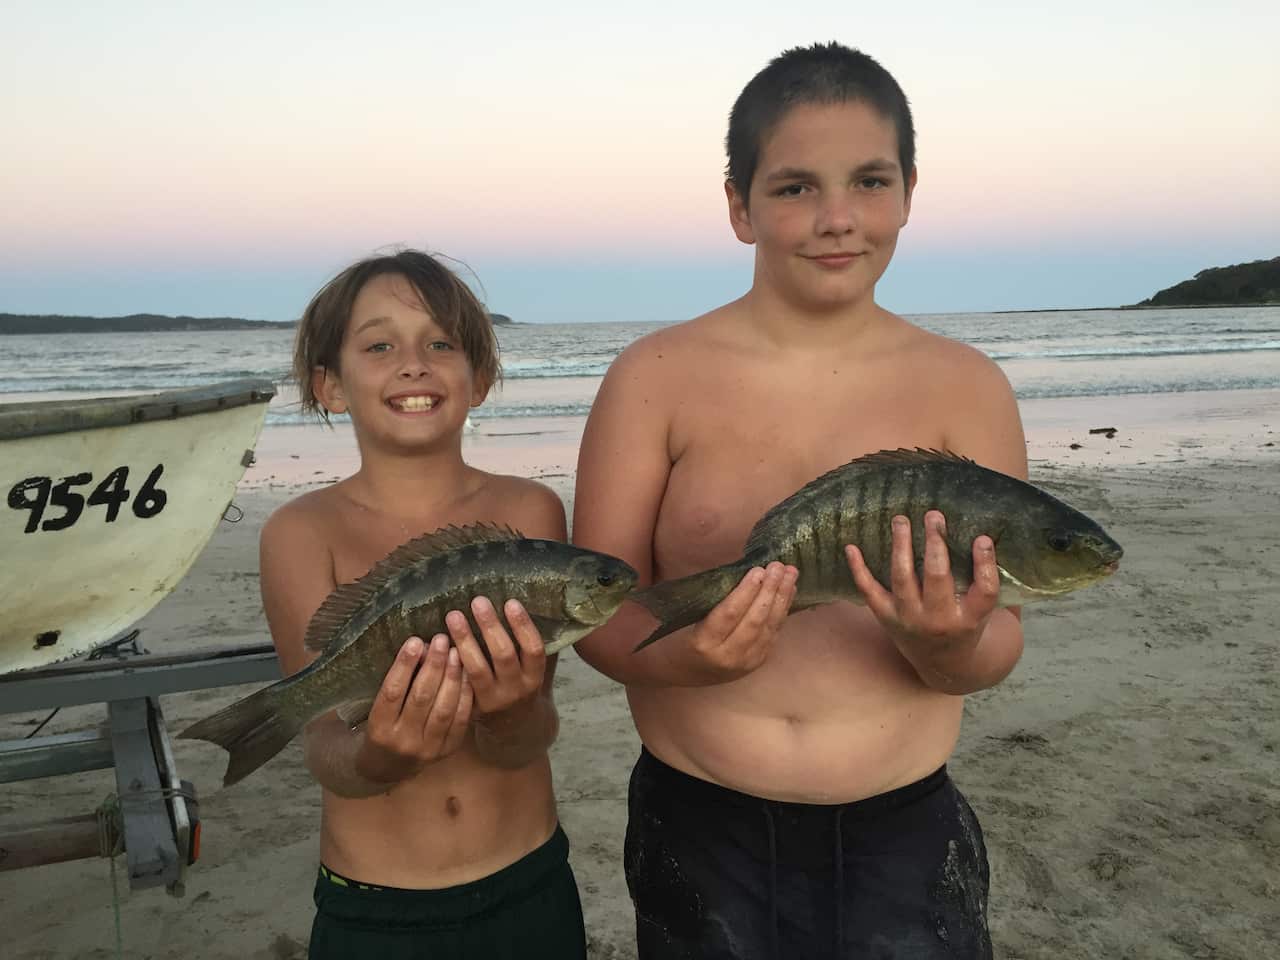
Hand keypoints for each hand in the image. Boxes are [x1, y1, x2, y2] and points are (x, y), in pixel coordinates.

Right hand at [354, 635, 472, 783]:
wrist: (388, 768)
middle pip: (420, 699)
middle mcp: (402, 741)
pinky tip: (467, 675)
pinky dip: (465, 696)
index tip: (415, 641)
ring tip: (456, 652)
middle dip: (433, 666)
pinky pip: (459, 721)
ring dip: (452, 678)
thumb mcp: (380, 706)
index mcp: (379, 728)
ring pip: (443, 709)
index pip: (392, 692)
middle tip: (442, 640)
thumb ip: (398, 681)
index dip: (404, 665)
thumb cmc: (383, 727)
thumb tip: (422, 647)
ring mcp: (426, 749)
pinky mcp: (446, 751)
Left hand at [449, 597, 546, 715]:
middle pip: (503, 656)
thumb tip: (532, 604)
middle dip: (490, 627)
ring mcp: (492, 700)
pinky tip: (438, 642)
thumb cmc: (524, 684)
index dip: (523, 626)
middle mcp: (516, 689)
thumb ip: (531, 646)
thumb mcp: (535, 669)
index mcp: (534, 676)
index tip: (511, 602)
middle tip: (478, 601)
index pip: (533, 649)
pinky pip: (458, 682)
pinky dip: (448, 661)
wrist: (515, 728)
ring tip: (453, 616)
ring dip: (464, 641)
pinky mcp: (471, 706)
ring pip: (476, 669)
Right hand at [681, 561, 798, 683]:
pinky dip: (782, 611)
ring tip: (790, 574)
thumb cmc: (683, 636)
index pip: (729, 614)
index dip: (746, 592)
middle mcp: (727, 655)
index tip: (758, 569)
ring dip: (782, 598)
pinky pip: (773, 634)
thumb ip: (716, 600)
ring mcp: (745, 662)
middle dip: (769, 591)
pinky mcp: (758, 662)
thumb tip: (748, 573)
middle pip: (754, 621)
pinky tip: (788, 592)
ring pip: (768, 627)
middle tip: (778, 566)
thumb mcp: (690, 618)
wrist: (687, 671)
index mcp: (704, 642)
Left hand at [845, 510, 999, 678]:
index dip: (985, 564)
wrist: (943, 664)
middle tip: (933, 515)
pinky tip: (851, 547)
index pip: (984, 591)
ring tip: (901, 520)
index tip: (982, 538)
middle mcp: (939, 620)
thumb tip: (994, 532)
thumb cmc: (966, 624)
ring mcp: (910, 619)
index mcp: (970, 618)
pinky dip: (858, 569)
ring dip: (900, 546)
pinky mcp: (887, 617)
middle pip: (937, 576)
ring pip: (902, 577)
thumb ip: (987, 579)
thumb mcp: (983, 609)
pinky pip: (869, 591)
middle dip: (935, 543)